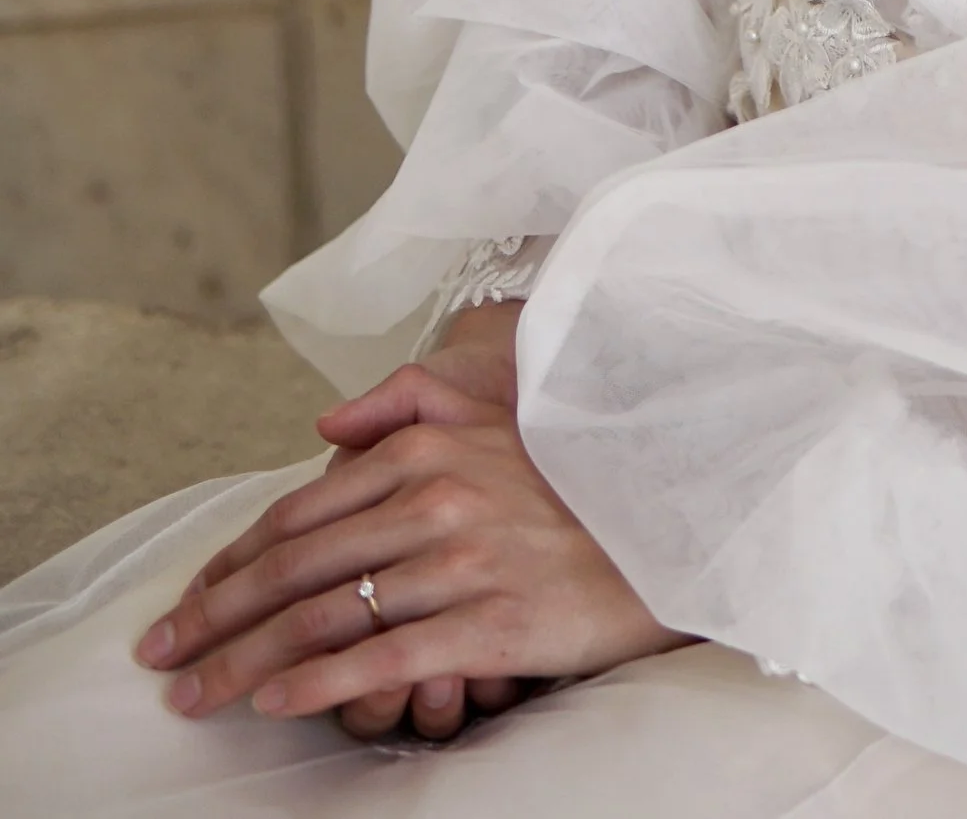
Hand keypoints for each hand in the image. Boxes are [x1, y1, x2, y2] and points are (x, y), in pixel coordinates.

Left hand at [134, 349, 686, 738]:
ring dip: (244, 660)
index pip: (301, 513)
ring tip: (195, 694)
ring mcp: (462, 563)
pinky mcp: (490, 623)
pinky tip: (274, 701)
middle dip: (213, 617)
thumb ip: (406, 404)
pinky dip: (318, 683)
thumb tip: (322, 429)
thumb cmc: (571, 482)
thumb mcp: (494, 414)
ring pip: (324, 616)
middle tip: (159, 656)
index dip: (232, 561)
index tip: (189, 600)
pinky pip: (383, 658)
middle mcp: (437, 498)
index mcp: (429, 449)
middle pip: (294, 569)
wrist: (668, 531)